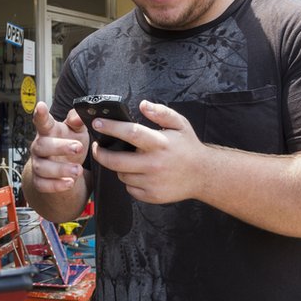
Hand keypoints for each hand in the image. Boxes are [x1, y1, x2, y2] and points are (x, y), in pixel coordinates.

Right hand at [28, 101, 89, 192]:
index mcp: (48, 131)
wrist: (65, 170)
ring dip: (60, 169)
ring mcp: (38, 164)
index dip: (40, 114)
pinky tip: (69, 183)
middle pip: (42, 145)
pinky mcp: (39, 181)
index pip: (42, 121)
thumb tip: (79, 115)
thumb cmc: (71, 144)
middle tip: (78, 147)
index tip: (41, 106)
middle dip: (60, 147)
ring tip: (77, 170)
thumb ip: (77, 121)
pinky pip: (42, 184)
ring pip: (42, 167)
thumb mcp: (77, 131)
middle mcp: (39, 147)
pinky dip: (56, 185)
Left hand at [89, 100, 206, 204]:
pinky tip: (138, 173)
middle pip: (116, 161)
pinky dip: (130, 181)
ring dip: (119, 167)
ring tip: (126, 159)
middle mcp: (155, 164)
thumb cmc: (188, 147)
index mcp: (160, 143)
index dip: (110, 128)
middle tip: (97, 146)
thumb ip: (161, 112)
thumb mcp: (180, 124)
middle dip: (100, 153)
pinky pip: (130, 188)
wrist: (203, 175)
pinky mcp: (152, 196)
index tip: (97, 123)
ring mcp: (152, 182)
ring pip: (122, 175)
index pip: (130, 133)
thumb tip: (142, 104)